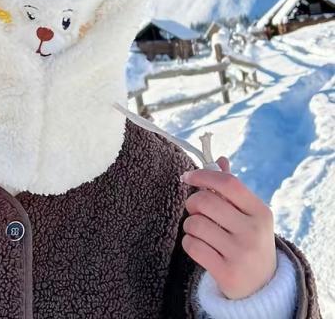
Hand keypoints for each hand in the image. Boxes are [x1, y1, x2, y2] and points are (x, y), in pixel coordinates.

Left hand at [180, 157, 277, 299]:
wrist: (261, 289)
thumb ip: (231, 189)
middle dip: (192, 203)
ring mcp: (241, 253)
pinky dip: (189, 243)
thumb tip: (220, 160)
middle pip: (205, 201)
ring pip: (194, 223)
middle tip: (195, 211)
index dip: (203, 175)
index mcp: (260, 212)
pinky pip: (191, 245)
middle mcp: (253, 232)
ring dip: (190, 225)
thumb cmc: (247, 241)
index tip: (187, 177)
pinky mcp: (227, 273)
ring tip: (201, 233)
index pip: (228, 183)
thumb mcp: (247, 215)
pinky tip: (201, 248)